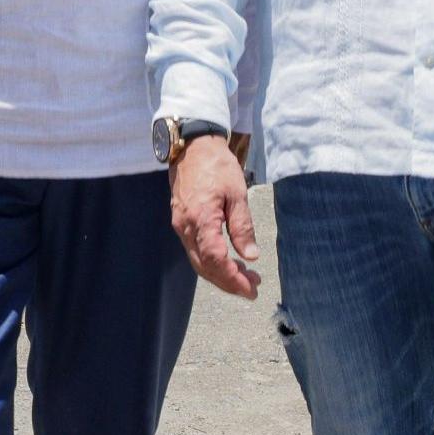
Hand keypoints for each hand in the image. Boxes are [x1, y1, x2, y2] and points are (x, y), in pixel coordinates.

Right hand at [171, 138, 260, 299]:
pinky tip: (229, 261)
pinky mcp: (181, 222)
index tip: (251, 288)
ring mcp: (180, 226)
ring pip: (199, 262)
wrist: (192, 146)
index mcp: (201, 220)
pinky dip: (212, 262)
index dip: (232, 279)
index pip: (215, 260)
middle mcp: (186, 227)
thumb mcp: (237, 193)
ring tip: (246, 277)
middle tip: (253, 288)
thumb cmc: (216, 165)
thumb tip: (250, 256)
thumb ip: (242, 226)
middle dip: (229, 282)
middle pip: (205, 267)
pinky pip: (195, 250)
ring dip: (221, 274)